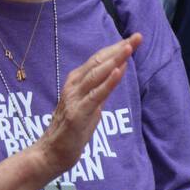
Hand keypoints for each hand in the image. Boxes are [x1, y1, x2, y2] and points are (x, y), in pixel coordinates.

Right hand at [33, 34, 141, 175]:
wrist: (52, 152)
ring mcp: (75, 98)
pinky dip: (108, 82)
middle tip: (137, 37)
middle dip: (119, 49)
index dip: (116, 48)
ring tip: (129, 47)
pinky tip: (118, 71)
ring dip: (115, 60)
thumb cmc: (71, 131)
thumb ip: (101, 90)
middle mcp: (73, 85)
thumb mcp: (90, 106)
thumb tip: (117, 72)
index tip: (133, 39)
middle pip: (99, 62)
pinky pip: (96, 95)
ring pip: (97, 74)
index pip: (98, 60)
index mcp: (76, 82)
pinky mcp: (78, 113)